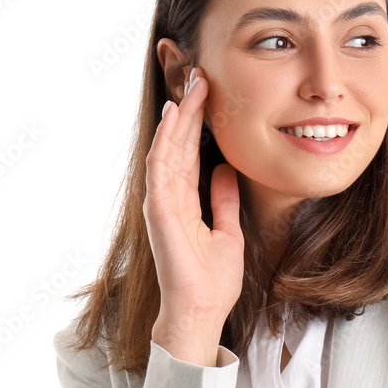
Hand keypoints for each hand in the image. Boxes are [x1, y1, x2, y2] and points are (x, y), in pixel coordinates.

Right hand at [145, 66, 244, 322]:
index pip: (188, 154)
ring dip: (178, 117)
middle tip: (199, 76)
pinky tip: (174, 117)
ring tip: (191, 87)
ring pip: (167, 149)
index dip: (197, 123)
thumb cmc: (211, 280)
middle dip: (188, 110)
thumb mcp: (228, 231)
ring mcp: (161, 204)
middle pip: (176, 145)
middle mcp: (168, 199)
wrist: (202, 310)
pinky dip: (166, 141)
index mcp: (183, 203)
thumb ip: (223, 200)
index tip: (209, 94)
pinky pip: (161, 168)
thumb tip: (226, 170)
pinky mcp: (159, 212)